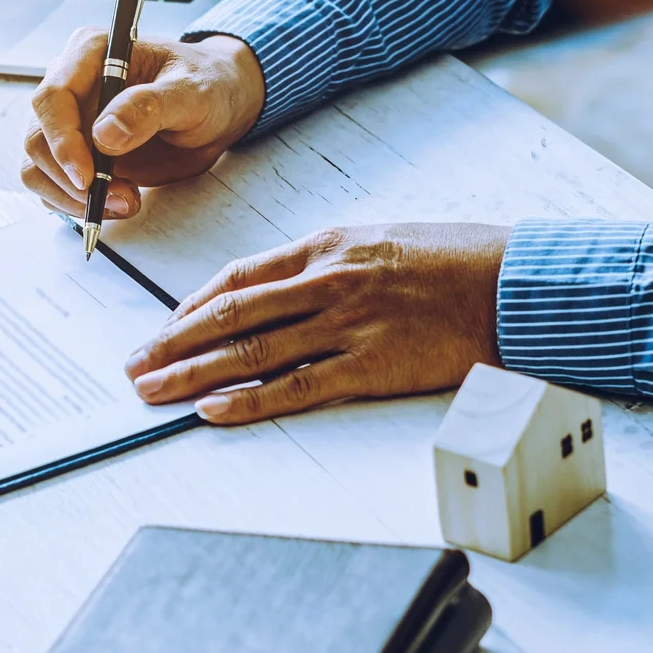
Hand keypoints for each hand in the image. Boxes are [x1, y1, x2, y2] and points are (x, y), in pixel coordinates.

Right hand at [20, 31, 265, 221]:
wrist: (219, 108)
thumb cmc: (207, 85)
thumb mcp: (191, 92)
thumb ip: (149, 107)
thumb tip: (104, 134)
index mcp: (92, 54)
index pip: (53, 97)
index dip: (62, 141)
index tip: (87, 176)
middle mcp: (72, 87)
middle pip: (38, 138)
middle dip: (71, 178)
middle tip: (119, 197)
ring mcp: (72, 123)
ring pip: (38, 168)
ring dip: (73, 197)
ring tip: (125, 201)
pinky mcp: (78, 155)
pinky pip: (55, 186)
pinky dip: (78, 205)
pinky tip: (118, 202)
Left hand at [124, 223, 510, 424]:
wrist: (518, 283)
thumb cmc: (458, 263)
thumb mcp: (383, 241)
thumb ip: (330, 263)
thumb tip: (285, 289)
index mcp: (327, 246)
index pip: (239, 278)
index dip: (191, 306)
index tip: (162, 328)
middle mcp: (327, 281)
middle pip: (228, 314)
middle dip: (171, 342)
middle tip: (134, 364)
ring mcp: (347, 324)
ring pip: (249, 352)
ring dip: (191, 373)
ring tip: (152, 391)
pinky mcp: (371, 366)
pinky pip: (295, 387)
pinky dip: (246, 400)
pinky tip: (211, 411)